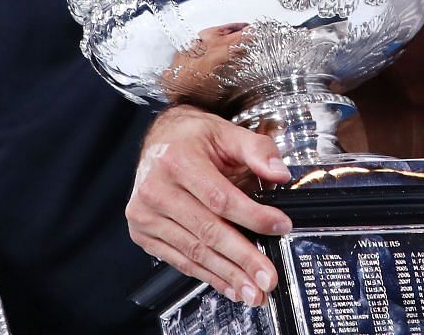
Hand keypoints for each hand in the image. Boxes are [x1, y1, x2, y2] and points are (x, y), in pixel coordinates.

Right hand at [126, 105, 293, 306]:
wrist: (159, 141)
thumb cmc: (193, 139)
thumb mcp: (227, 132)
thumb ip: (258, 150)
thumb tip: (280, 174)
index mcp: (177, 160)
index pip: (220, 197)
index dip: (253, 216)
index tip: (280, 227)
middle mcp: (155, 189)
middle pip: (207, 230)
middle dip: (243, 258)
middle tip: (268, 277)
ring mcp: (145, 214)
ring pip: (194, 251)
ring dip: (227, 274)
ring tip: (253, 290)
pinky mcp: (143, 233)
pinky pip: (180, 260)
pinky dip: (208, 276)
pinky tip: (229, 285)